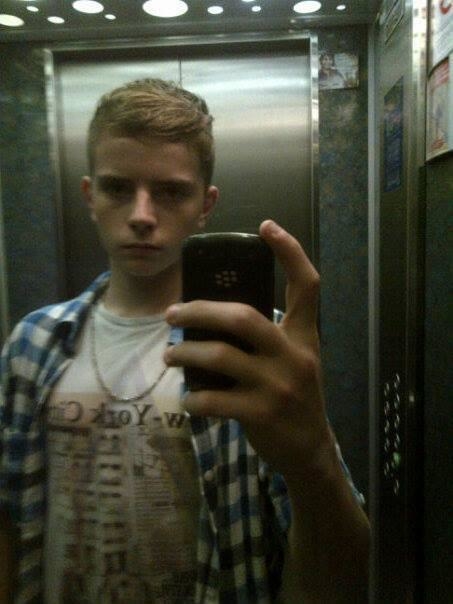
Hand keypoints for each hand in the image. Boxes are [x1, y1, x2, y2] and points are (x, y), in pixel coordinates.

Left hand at [164, 220, 333, 482]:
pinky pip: (215, 399)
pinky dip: (194, 398)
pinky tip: (187, 399)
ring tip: (169, 356)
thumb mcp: (293, 360)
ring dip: (185, 353)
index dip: (289, 252)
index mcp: (304, 336)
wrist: (309, 450)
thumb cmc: (294, 397)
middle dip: (200, 311)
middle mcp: (295, 355)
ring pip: (220, 355)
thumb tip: (212, 315)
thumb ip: (267, 337)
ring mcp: (279, 385)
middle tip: (171, 314)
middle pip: (242, 317)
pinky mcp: (262, 414)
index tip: (266, 226)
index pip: (307, 286)